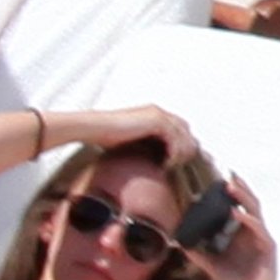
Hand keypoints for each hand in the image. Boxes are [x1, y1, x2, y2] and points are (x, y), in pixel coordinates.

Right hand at [81, 105, 198, 165]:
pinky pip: (175, 139)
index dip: (180, 146)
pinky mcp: (156, 121)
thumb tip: (152, 157)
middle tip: (178, 166)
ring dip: (181, 154)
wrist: (94, 127)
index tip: (175, 162)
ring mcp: (159, 115)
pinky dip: (174, 153)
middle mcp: (158, 112)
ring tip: (172, 167)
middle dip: (185, 149)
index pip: (178, 129)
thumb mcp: (130, 140)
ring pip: (184, 136)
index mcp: (153, 114)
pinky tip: (165, 164)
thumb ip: (145, 144)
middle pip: (186, 131)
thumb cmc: (105, 135)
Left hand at [185, 174, 279, 279]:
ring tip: (230, 186)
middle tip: (226, 173)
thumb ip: (198, 253)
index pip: (236, 208)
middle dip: (239, 188)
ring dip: (244, 198)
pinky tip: (236, 214)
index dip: (228, 195)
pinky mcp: (268, 249)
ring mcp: (262, 239)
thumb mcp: (212, 266)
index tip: (214, 180)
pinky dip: (248, 221)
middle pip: (248, 204)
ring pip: (255, 212)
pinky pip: (259, 231)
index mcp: (242, 234)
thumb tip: (179, 242)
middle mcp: (254, 233)